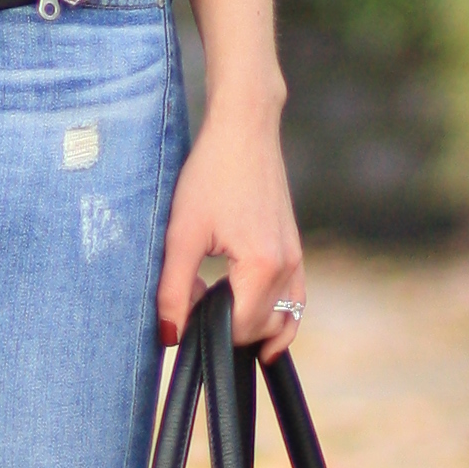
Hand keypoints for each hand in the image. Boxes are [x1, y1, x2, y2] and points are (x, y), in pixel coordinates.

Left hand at [157, 101, 303, 350]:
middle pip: (261, 329)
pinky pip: (294, 300)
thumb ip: (174, 291)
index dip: (206, 328)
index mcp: (263, 266)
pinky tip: (247, 310)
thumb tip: (171, 338)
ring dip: (251, 324)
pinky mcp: (296, 250)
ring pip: (284, 320)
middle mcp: (289, 267)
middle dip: (226, 325)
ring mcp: (297, 259)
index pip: (239, 330)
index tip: (183, 302)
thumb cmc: (210, 174)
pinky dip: (274, 313)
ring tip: (215, 300)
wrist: (244, 129)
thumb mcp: (182, 234)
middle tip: (193, 295)